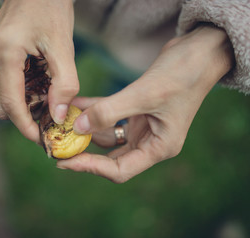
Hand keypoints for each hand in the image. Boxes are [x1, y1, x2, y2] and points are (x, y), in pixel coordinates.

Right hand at [0, 0, 77, 142]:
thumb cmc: (52, 8)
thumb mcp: (64, 46)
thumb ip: (64, 84)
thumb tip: (59, 116)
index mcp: (4, 52)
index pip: (10, 103)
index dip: (25, 126)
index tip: (41, 139)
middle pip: (0, 104)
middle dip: (22, 117)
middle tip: (47, 122)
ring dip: (21, 104)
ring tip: (46, 102)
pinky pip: (1, 81)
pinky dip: (18, 90)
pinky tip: (37, 86)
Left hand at [57, 25, 233, 182]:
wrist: (198, 51)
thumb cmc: (181, 75)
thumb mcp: (143, 95)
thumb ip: (109, 112)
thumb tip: (77, 127)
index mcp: (159, 148)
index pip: (120, 169)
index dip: (90, 168)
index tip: (64, 162)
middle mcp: (150, 141)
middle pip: (110, 156)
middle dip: (84, 150)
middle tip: (57, 144)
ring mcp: (142, 126)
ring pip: (107, 134)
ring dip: (85, 126)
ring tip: (61, 120)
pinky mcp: (136, 110)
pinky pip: (109, 114)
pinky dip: (93, 110)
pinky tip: (75, 104)